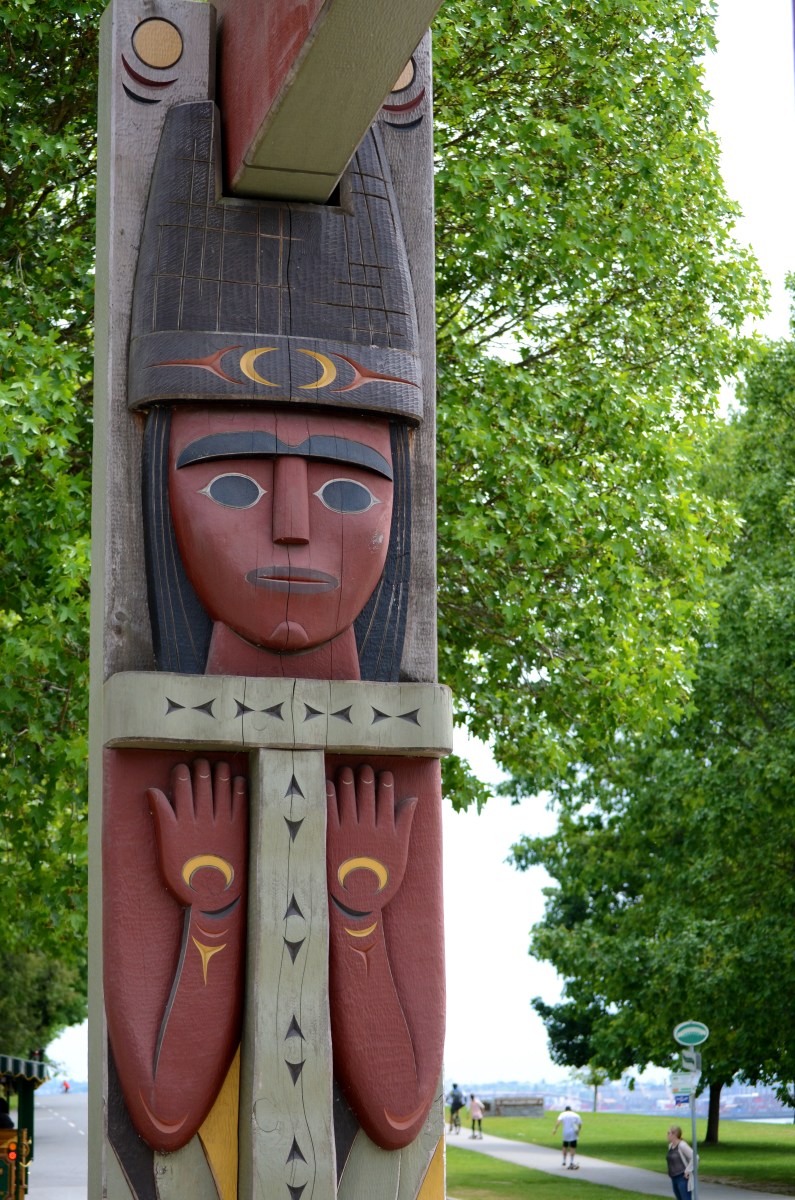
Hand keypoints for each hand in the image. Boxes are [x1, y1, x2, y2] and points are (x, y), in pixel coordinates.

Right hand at [147, 759, 246, 910]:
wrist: (209, 897)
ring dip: (221, 774)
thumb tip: (152, 791)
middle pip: (202, 783)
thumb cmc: (183, 875)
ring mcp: (221, 822)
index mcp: (182, 821)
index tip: (182, 767)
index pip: (181, 786)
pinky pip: (239, 803)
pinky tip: (239, 780)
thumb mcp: (165, 846)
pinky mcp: (237, 830)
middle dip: (201, 769)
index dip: (181, 773)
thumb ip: (160, 816)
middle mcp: (202, 817)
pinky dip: (239, 790)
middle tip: (202, 761)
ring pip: (221, 789)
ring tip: (221, 765)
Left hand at [327, 765, 416, 913]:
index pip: (386, 799)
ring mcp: (349, 832)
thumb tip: (412, 799)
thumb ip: (404, 823)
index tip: (383, 773)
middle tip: (364, 767)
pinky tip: (328, 784)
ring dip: (347, 781)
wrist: (358, 902)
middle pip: (367, 795)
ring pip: (348, 798)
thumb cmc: (382, 878)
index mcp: (386, 831)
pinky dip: (329, 795)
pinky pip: (329, 811)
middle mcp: (368, 828)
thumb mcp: (399, 852)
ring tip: (346, 771)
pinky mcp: (332, 837)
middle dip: (366, 778)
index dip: (385, 783)